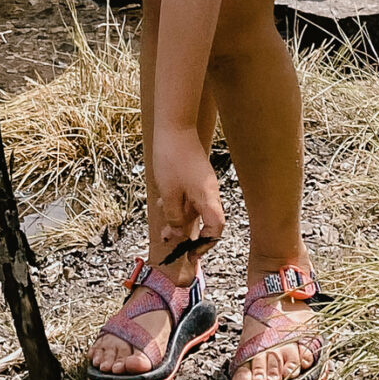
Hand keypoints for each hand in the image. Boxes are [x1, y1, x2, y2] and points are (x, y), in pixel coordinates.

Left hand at [152, 122, 224, 267]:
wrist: (174, 126)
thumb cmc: (172, 158)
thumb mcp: (169, 193)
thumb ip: (174, 217)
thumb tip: (178, 233)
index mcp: (207, 198)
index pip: (216, 229)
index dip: (206, 244)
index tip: (191, 253)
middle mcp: (209, 193)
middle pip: (204, 221)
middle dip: (185, 232)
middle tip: (168, 240)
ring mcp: (203, 184)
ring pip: (193, 209)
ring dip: (178, 217)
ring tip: (162, 218)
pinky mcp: (196, 177)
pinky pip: (189, 198)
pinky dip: (178, 204)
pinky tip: (163, 201)